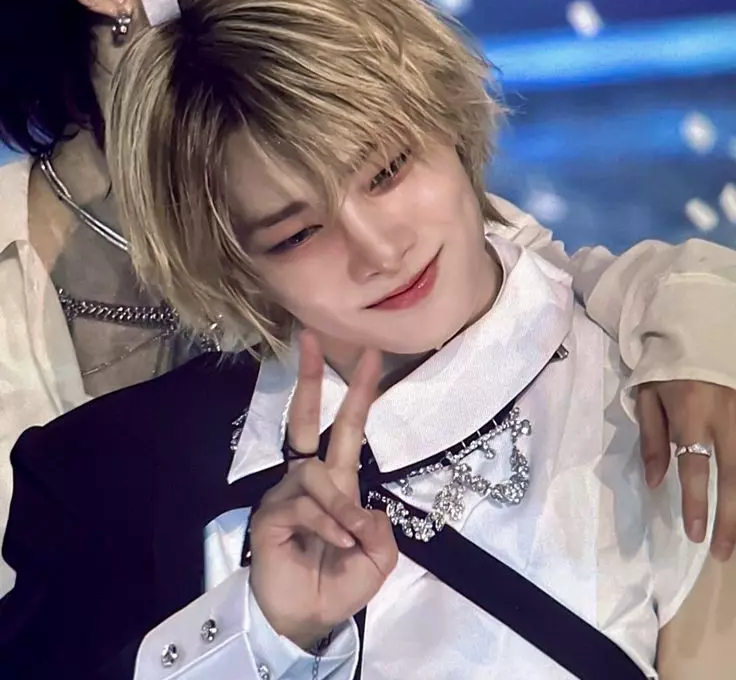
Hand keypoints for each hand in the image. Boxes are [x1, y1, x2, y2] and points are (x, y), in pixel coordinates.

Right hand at [249, 331, 397, 648]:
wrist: (305, 620)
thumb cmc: (339, 585)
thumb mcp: (377, 559)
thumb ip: (380, 529)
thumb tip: (364, 508)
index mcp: (337, 483)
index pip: (347, 429)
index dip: (360, 394)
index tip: (371, 356)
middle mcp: (309, 479)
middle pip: (308, 419)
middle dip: (311, 378)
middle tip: (310, 339)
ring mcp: (286, 493)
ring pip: (317, 476)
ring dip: (339, 508)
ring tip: (347, 541)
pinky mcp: (271, 513)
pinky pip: (305, 505)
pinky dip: (327, 525)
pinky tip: (335, 544)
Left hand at [636, 380, 735, 561]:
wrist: (699, 330)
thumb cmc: (667, 367)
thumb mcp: (647, 396)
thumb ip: (652, 438)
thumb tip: (654, 482)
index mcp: (691, 415)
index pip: (694, 468)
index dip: (695, 503)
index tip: (696, 535)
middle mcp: (725, 419)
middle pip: (733, 477)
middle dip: (730, 518)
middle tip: (724, 552)